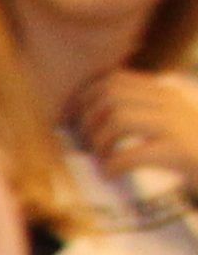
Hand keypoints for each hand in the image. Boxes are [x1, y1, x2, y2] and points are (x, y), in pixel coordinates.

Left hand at [74, 68, 197, 189]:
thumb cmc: (191, 152)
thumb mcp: (166, 123)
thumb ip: (139, 113)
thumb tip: (87, 120)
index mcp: (164, 93)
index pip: (113, 79)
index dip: (82, 98)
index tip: (68, 121)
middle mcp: (170, 102)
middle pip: (110, 96)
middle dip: (87, 120)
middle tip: (85, 144)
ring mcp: (176, 125)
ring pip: (118, 118)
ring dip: (99, 142)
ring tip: (101, 158)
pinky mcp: (180, 151)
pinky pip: (131, 153)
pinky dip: (112, 165)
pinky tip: (110, 174)